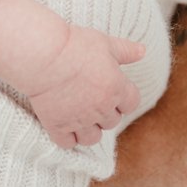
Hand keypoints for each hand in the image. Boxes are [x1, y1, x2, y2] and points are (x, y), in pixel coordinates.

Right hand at [27, 25, 144, 149]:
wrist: (44, 54)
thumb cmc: (74, 45)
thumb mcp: (104, 42)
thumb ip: (125, 50)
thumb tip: (143, 51)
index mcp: (116, 89)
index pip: (131, 104)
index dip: (123, 97)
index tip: (111, 88)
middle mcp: (101, 108)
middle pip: (112, 121)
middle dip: (105, 112)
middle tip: (91, 97)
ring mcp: (79, 120)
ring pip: (92, 138)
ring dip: (89, 129)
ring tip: (80, 115)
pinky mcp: (58, 126)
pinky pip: (68, 143)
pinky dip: (67, 137)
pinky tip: (63, 124)